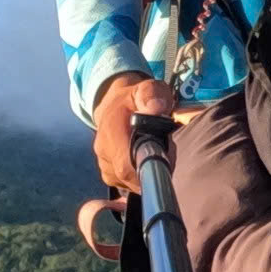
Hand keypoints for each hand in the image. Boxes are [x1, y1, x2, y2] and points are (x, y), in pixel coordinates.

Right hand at [93, 71, 176, 191]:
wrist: (115, 105)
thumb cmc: (135, 98)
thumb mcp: (148, 88)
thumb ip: (153, 95)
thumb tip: (157, 108)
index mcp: (111, 131)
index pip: (126, 166)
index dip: (149, 167)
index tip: (166, 157)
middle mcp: (103, 151)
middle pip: (130, 178)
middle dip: (153, 170)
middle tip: (167, 151)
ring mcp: (104, 164)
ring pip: (130, 183)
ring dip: (147, 173)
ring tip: (157, 151)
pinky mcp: (108, 174)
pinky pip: (127, 184)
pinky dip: (140, 176)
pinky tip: (146, 159)